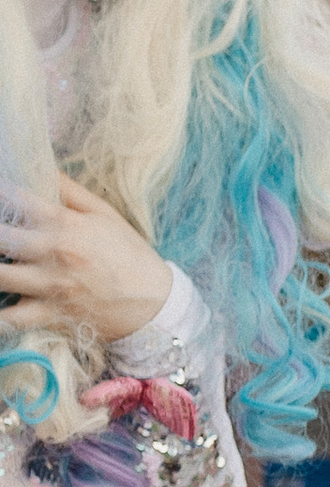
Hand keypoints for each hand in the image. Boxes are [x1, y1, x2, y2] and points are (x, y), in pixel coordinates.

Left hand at [0, 176, 172, 344]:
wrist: (157, 304)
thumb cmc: (131, 256)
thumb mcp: (106, 215)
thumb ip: (70, 191)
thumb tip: (42, 167)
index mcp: (66, 224)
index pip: (18, 201)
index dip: (1, 195)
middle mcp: (55, 253)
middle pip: (1, 238)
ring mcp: (51, 286)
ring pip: (0, 276)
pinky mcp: (52, 315)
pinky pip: (13, 319)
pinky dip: (1, 318)